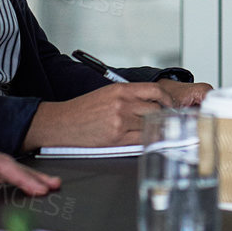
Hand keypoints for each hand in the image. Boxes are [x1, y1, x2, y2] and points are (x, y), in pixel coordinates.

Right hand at [22, 81, 207, 149]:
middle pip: (156, 108)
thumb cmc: (82, 110)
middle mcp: (122, 103)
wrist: (60, 123)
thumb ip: (129, 97)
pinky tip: (149, 141)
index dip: (167, 99)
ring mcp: (120, 121)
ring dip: (157, 129)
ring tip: (160, 132)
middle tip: (169, 122)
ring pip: (150, 125)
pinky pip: (140, 140)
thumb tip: (151, 104)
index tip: (171, 106)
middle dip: (165, 116)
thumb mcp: (106, 95)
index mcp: (120, 90)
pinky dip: (147, 140)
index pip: (155, 90)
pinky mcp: (116, 138)